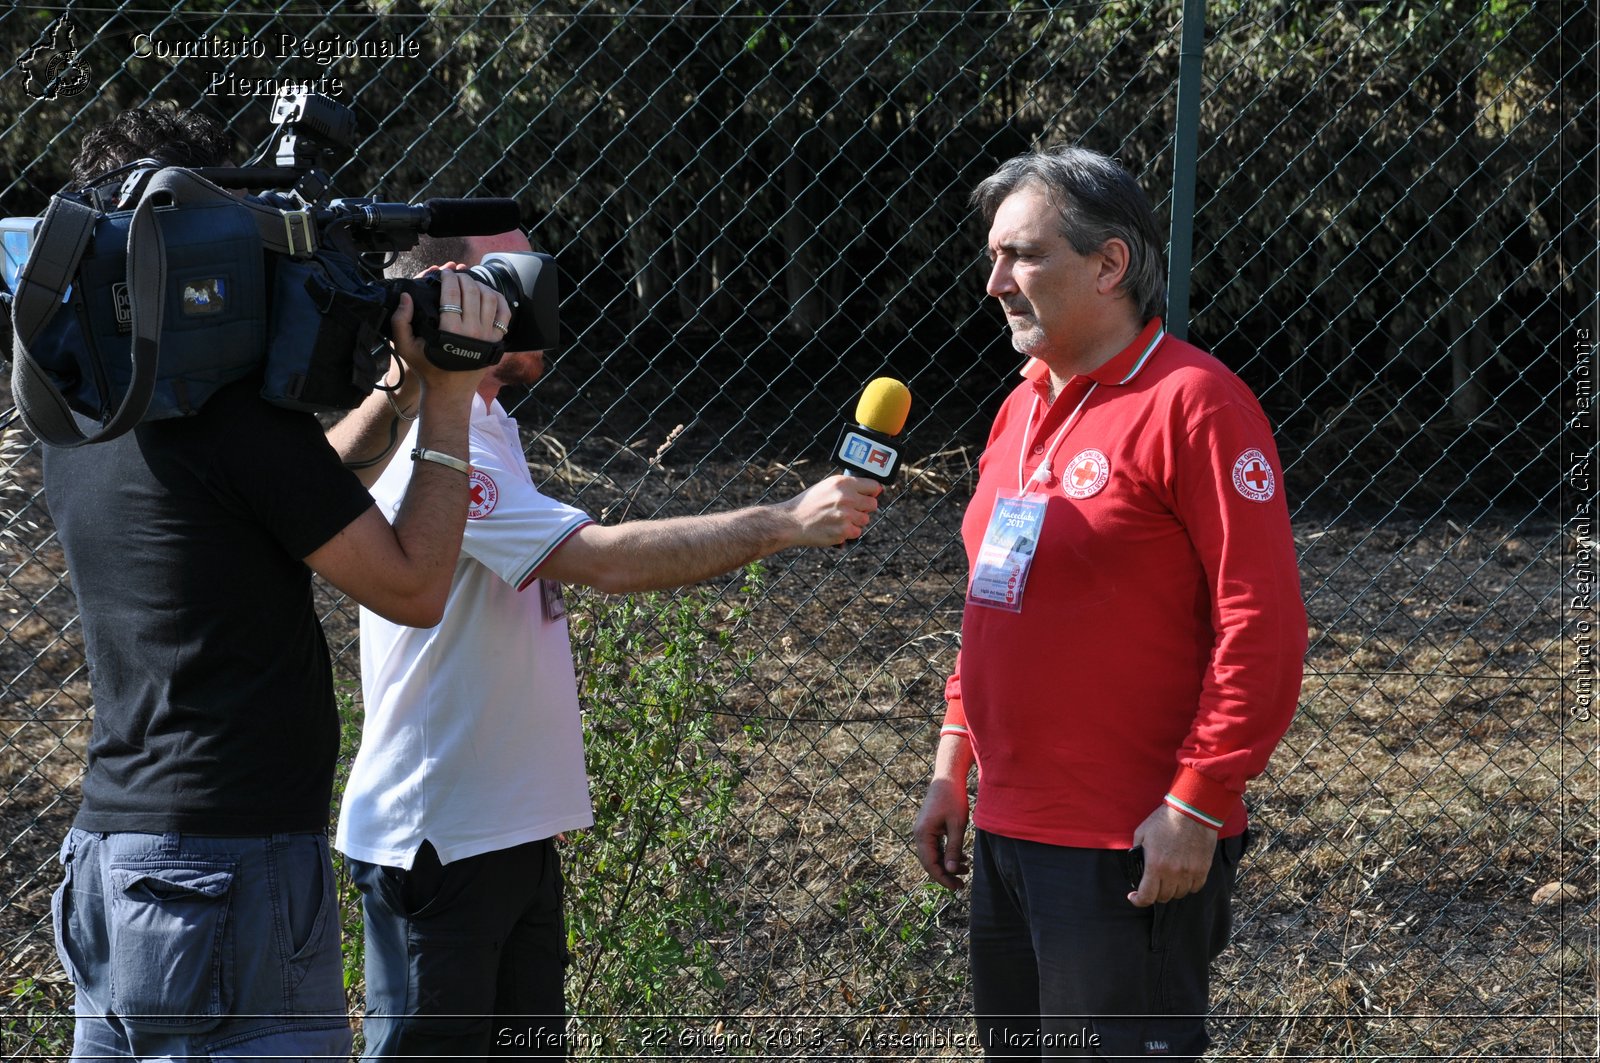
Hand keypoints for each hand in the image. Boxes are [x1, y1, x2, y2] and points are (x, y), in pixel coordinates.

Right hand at [389, 269, 508, 392]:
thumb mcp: (405, 346)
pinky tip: (487, 294)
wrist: (449, 391)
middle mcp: (472, 331)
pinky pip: (504, 314)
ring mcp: (487, 336)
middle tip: (456, 276)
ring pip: (489, 298)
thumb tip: (406, 296)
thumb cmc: (427, 367)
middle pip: (472, 292)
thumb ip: (400, 320)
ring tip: (469, 283)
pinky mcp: (497, 341)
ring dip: (480, 285)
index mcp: (450, 330)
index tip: (444, 273)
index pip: (452, 293)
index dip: (448, 278)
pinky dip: (498, 299)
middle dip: (463, 278)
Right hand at [781, 474, 881, 545]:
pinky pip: (857, 532)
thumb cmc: (810, 503)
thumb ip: (847, 487)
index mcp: (843, 483)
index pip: (874, 486)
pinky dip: (848, 533)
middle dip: (864, 508)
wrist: (792, 521)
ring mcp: (846, 515)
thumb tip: (873, 490)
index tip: (870, 495)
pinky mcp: (843, 531)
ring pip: (865, 520)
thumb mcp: (827, 486)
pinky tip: (835, 528)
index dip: (873, 492)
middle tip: (851, 510)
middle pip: (873, 504)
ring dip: (856, 521)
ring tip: (838, 519)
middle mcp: (846, 497)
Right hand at [912, 776, 969, 889]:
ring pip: (933, 855)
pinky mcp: (929, 827)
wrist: (947, 778)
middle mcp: (919, 834)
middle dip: (945, 874)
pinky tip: (962, 859)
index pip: (930, 864)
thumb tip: (949, 871)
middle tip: (962, 885)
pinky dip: (947, 854)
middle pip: (930, 862)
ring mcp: (923, 831)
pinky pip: (936, 846)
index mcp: (923, 834)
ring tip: (966, 870)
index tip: (956, 887)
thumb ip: (953, 849)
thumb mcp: (957, 825)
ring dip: (947, 864)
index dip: (942, 878)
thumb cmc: (953, 799)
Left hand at [1127, 803, 1216, 906]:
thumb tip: (1137, 865)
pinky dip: (1187, 886)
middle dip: (1155, 892)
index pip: (1146, 896)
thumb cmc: (1165, 820)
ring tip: (1168, 878)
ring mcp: (1189, 872)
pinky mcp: (1203, 869)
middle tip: (1153, 883)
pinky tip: (1183, 877)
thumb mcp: (1142, 833)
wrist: (1192, 811)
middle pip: (1163, 897)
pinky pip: (1194, 888)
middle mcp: (1173, 873)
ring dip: (1172, 889)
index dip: (1138, 901)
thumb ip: (1137, 852)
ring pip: (1179, 894)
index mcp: (1155, 865)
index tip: (1135, 897)